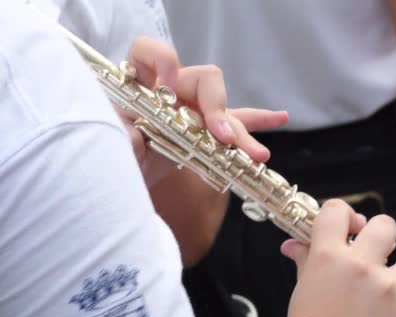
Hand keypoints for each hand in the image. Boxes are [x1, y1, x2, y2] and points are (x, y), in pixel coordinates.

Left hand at [120, 37, 287, 185]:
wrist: (120, 177)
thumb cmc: (111, 156)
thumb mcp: (107, 146)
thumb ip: (118, 137)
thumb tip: (136, 134)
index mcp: (139, 85)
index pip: (149, 51)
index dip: (162, 63)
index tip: (166, 91)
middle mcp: (170, 91)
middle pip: (203, 80)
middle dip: (216, 108)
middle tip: (222, 138)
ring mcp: (192, 110)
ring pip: (225, 111)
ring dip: (241, 133)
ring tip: (257, 154)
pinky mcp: (206, 131)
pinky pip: (237, 121)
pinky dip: (257, 122)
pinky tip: (280, 118)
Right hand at [281, 200, 395, 316]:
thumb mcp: (303, 294)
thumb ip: (305, 263)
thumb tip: (294, 246)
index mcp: (328, 258)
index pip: (336, 212)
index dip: (344, 215)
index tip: (348, 226)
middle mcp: (360, 266)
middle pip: (383, 226)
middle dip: (382, 235)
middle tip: (379, 249)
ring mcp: (388, 287)